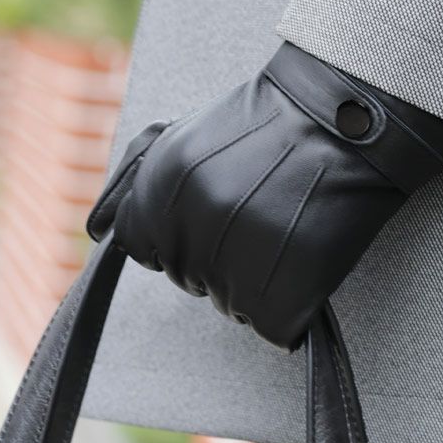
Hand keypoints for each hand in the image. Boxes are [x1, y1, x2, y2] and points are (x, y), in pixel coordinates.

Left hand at [88, 42, 442, 348]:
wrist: (347, 116)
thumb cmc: (268, 125)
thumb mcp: (185, 136)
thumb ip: (132, 183)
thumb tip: (95, 232)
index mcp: (162, 185)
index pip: (143, 249)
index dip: (180, 236)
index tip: (216, 214)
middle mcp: (193, 222)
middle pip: (190, 280)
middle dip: (219, 258)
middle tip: (262, 214)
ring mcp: (240, 256)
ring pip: (232, 305)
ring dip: (258, 280)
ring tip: (288, 230)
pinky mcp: (288, 288)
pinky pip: (274, 326)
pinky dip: (292, 305)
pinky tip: (308, 257)